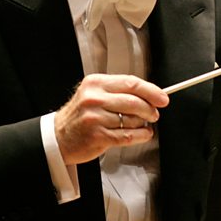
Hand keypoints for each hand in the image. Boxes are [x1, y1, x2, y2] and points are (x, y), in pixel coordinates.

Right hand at [54, 74, 168, 164]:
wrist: (58, 137)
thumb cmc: (80, 116)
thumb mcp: (94, 94)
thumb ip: (118, 92)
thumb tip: (150, 94)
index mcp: (96, 84)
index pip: (131, 83)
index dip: (151, 91)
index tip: (162, 97)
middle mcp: (94, 99)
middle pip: (135, 101)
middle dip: (150, 109)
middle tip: (154, 114)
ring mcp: (95, 118)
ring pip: (133, 120)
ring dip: (143, 124)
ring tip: (142, 125)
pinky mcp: (98, 136)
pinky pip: (128, 136)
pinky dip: (141, 135)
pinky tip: (143, 134)